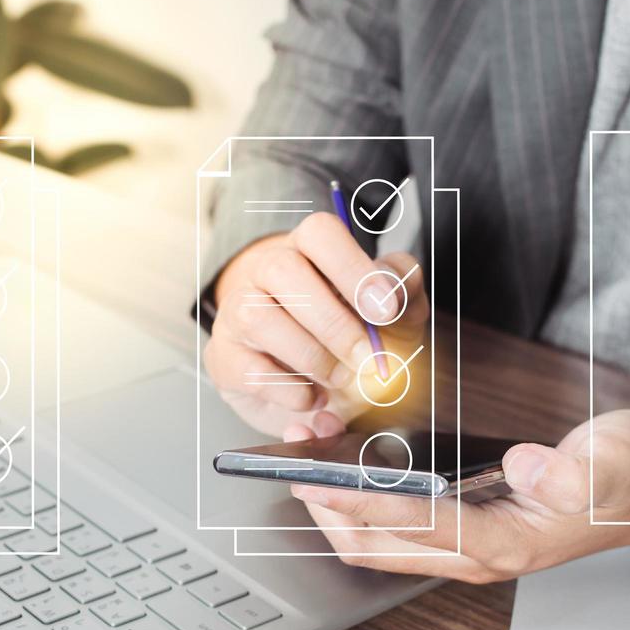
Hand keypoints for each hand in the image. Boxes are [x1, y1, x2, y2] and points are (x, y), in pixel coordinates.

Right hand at [205, 213, 427, 435]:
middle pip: (282, 270)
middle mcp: (265, 271)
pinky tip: (313, 396)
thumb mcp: (394, 315)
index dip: (354, 268)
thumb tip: (393, 290)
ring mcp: (237, 312)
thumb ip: (404, 292)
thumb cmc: (355, 336)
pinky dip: (290, 391)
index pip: (319, 232)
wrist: (316, 385)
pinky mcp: (225, 357)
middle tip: (369, 359)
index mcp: (310, 250)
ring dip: (311, 356)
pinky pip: (248, 369)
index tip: (386, 311)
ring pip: (257, 317)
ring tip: (341, 378)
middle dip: (334, 322)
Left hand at [283, 410, 629, 581]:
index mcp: (506, 544)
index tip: (316, 476)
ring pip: (378, 541)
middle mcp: (477, 555)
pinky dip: (362, 500)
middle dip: (328, 507)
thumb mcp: (615, 459)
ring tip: (309, 454)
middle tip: (294, 458)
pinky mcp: (464, 530)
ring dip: (338, 506)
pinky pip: (396, 526)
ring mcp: (468, 547)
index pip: (413, 527)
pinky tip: (348, 461)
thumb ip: (572, 470)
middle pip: (376, 547)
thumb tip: (524, 466)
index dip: (359, 503)